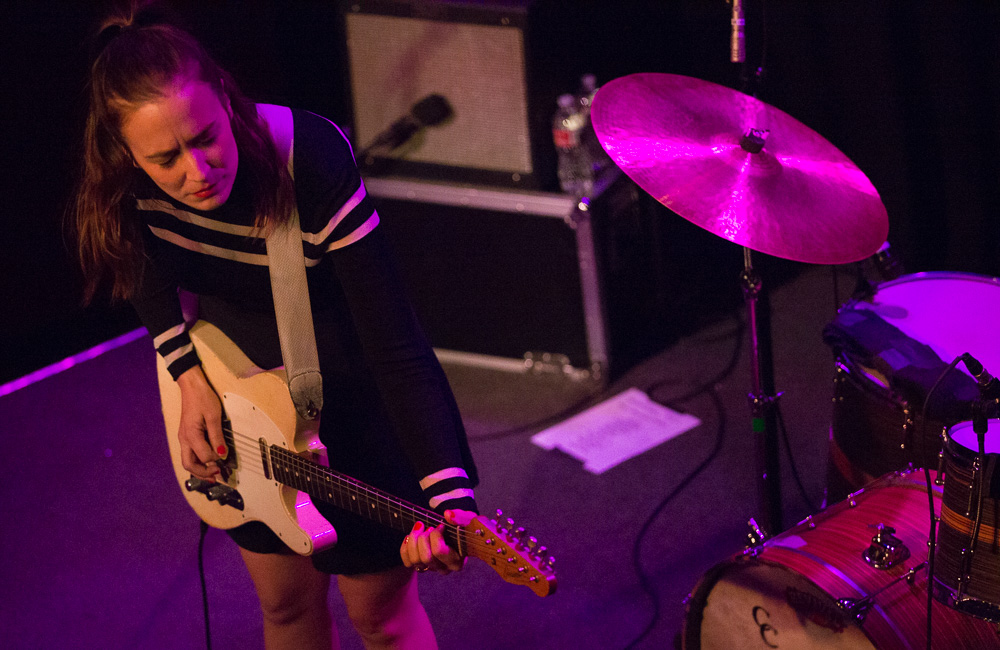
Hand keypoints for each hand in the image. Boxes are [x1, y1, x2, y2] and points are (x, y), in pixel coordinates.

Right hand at [176, 366, 224, 480]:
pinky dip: (198, 461)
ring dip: (200, 469)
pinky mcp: (187, 435)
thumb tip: (221, 453)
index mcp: (190, 435)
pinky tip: (207, 463)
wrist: (192, 386)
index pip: (203, 456)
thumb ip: (217, 436)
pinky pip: (190, 453)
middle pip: (189, 465)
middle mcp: (184, 439)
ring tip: (213, 474)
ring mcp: (184, 437)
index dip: (215, 459)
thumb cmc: (202, 398)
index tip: (226, 458)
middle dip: (203, 473)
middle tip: (217, 477)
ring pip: (188, 461)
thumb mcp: (213, 416)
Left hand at [400, 509, 476, 574]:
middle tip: (428, 527)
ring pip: (415, 561)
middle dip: (423, 538)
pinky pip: (408, 562)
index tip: (440, 525)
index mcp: (457, 560)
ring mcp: (432, 568)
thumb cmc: (465, 527)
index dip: (435, 536)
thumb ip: (461, 517)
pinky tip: (409, 537)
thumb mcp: (468, 520)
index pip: (439, 552)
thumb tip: (448, 514)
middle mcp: (444, 568)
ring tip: (419, 527)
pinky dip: (405, 548)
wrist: (460, 532)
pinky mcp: (422, 566)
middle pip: (425, 558)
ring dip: (413, 540)